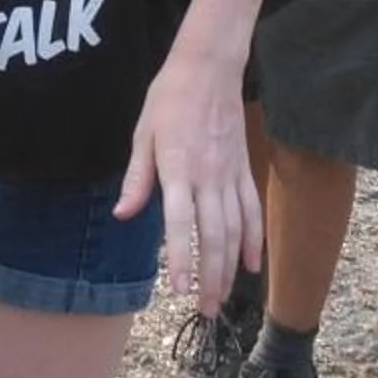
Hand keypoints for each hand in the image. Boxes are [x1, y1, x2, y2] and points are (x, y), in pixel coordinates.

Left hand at [115, 47, 263, 313]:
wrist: (209, 67)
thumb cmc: (170, 98)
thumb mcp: (143, 133)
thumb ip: (137, 178)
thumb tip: (123, 213)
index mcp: (179, 168)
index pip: (181, 222)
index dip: (180, 257)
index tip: (178, 288)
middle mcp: (209, 176)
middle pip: (214, 235)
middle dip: (211, 276)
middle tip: (206, 310)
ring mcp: (230, 174)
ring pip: (236, 229)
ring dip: (230, 267)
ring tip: (223, 297)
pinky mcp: (243, 169)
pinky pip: (252, 210)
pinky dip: (254, 239)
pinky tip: (251, 265)